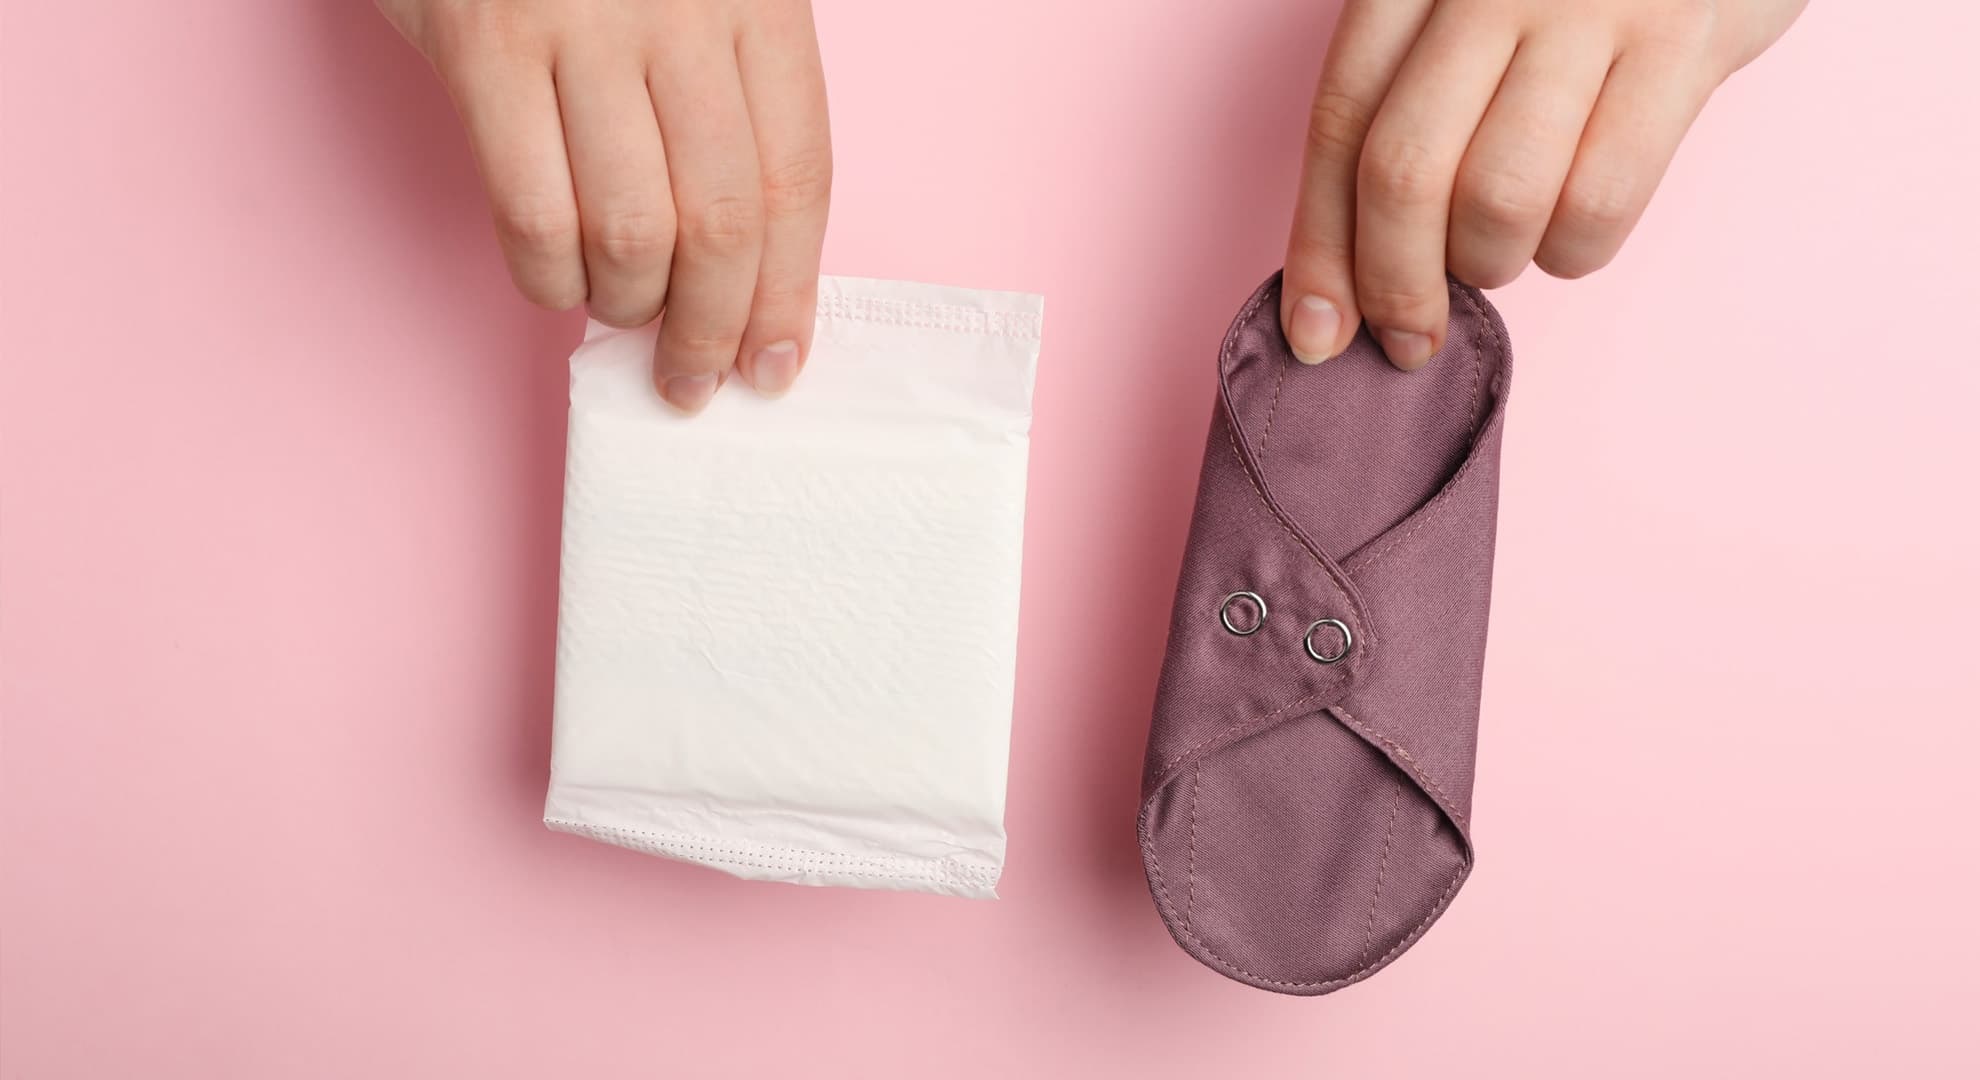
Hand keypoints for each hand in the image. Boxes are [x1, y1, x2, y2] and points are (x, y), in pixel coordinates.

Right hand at [377, 0, 830, 412]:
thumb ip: (729, 95)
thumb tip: (741, 262)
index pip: (798, 176)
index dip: (791, 290)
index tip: (776, 361)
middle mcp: (679, 12)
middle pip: (723, 221)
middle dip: (714, 327)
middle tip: (695, 380)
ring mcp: (578, 28)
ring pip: (630, 232)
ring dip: (630, 307)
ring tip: (622, 315)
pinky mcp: (482, 48)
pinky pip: (532, 213)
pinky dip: (549, 278)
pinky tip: (558, 279)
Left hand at [1281, 0, 1803, 368]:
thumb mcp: (1470, 11)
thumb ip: (1406, 110)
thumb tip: (1340, 284)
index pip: (1342, 121)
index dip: (1321, 245)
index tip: (1313, 332)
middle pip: (1405, 169)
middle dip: (1396, 282)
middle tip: (1411, 335)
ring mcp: (1589, 3)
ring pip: (1499, 197)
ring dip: (1491, 262)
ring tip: (1504, 249)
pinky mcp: (1683, 40)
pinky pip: (1600, 196)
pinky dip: (1574, 250)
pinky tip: (1570, 234)